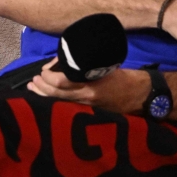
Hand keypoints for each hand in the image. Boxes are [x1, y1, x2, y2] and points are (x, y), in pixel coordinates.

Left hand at [28, 59, 150, 114]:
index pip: (60, 82)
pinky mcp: (89, 114)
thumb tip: (64, 61)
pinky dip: (54, 102)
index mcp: (90, 85)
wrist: (143, 96)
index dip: (48, 76)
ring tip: (34, 88)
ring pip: (58, 103)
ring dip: (43, 95)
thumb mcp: (105, 65)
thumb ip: (84, 64)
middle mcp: (86, 99)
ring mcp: (87, 109)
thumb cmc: (125, 77)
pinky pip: (66, 107)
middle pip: (54, 95)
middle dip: (41, 87)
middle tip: (34, 80)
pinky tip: (46, 99)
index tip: (43, 70)